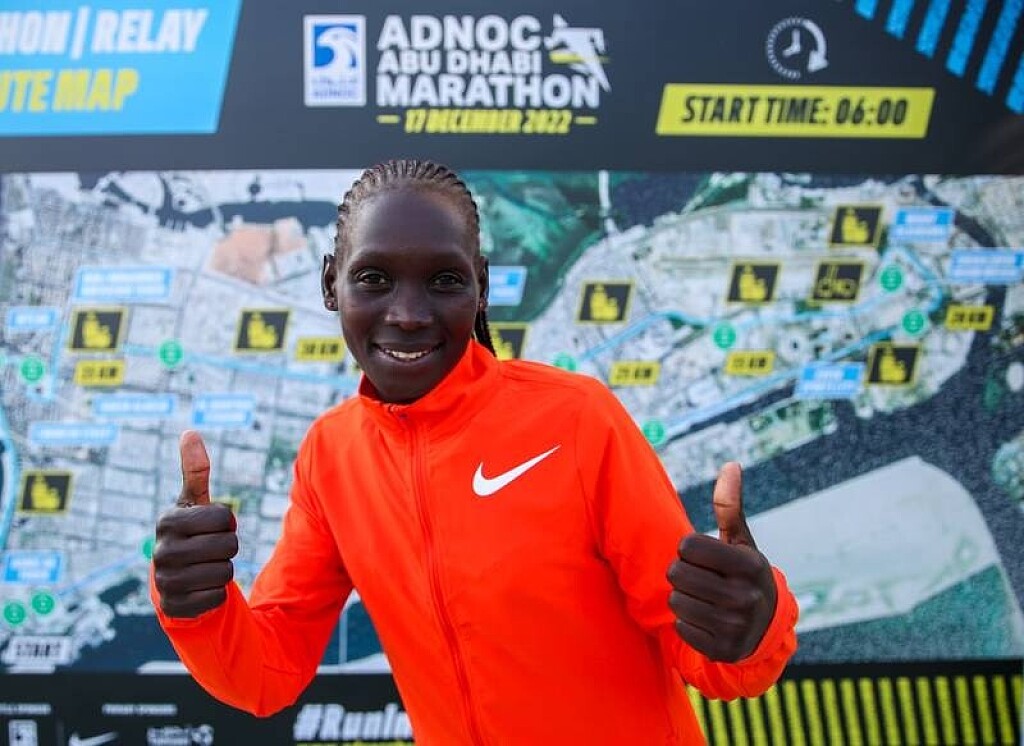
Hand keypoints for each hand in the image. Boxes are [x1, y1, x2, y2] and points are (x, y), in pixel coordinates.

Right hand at [153, 431, 237, 617]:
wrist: (174, 581)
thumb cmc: (189, 534)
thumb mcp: (193, 503)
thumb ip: (195, 471)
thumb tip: (190, 431)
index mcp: (168, 521)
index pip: (225, 517)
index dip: (227, 523)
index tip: (211, 527)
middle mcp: (162, 551)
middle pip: (229, 545)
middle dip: (228, 548)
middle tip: (210, 550)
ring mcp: (166, 580)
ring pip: (226, 572)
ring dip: (223, 570)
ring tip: (204, 568)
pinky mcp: (175, 607)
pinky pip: (217, 597)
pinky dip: (216, 594)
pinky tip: (200, 589)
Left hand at [667, 462, 776, 661]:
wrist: (764, 628)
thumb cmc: (743, 574)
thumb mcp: (741, 542)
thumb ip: (730, 506)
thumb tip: (730, 464)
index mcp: (750, 564)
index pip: (688, 546)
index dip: (688, 549)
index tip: (703, 557)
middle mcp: (745, 596)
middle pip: (677, 574)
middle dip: (682, 573)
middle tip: (699, 578)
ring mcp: (736, 626)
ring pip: (676, 602)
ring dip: (682, 598)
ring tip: (702, 598)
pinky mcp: (723, 649)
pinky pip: (681, 628)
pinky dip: (687, 623)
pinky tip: (705, 619)